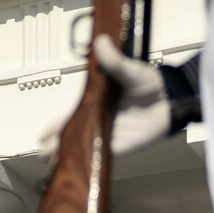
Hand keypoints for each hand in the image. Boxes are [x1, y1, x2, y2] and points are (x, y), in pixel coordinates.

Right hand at [42, 35, 170, 159]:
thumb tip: (100, 43)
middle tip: (43, 153)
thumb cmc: (149, 84)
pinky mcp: (121, 147)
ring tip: (53, 164)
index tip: (42, 135)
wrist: (170, 100)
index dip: (57, 126)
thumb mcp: (131, 71)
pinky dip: (89, 163)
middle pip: (74, 136)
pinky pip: (102, 157)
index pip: (72, 116)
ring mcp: (109, 136)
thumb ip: (115, 62)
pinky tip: (77, 169)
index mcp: (97, 103)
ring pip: (84, 149)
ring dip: (69, 156)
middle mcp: (99, 121)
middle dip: (57, 145)